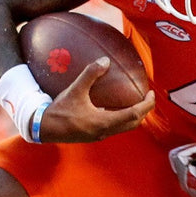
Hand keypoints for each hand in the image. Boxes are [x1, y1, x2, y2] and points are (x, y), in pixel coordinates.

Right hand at [40, 58, 155, 141]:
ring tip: (134, 101)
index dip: (146, 105)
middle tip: (146, 97)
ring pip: (124, 127)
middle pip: (133, 123)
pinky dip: (121, 118)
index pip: (134, 115)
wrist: (44, 128)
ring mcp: (100, 135)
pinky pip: (114, 127)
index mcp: (105, 122)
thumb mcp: (75, 89)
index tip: (152, 94)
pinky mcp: (94, 136)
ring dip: (133, 116)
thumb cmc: (60, 110)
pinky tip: (115, 107)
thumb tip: (105, 60)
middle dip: (143, 111)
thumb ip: (90, 74)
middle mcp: (106, 131)